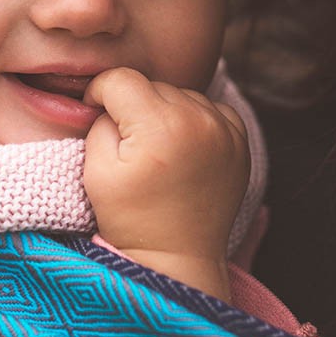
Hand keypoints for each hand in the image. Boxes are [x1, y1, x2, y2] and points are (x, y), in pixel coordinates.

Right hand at [83, 68, 249, 299]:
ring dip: (164, 111)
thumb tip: (110, 101)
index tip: (95, 113)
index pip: (120, 79)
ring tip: (158, 149)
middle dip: (133, 106)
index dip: (99, 93)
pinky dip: (193, 119)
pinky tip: (182, 147)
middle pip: (151, 85)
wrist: (177, 257)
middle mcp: (198, 119)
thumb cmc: (132, 219)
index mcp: (160, 125)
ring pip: (180, 94)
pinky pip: (209, 108)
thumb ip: (99, 121)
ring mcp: (225, 129)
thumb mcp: (96, 170)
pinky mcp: (240, 140)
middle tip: (129, 145)